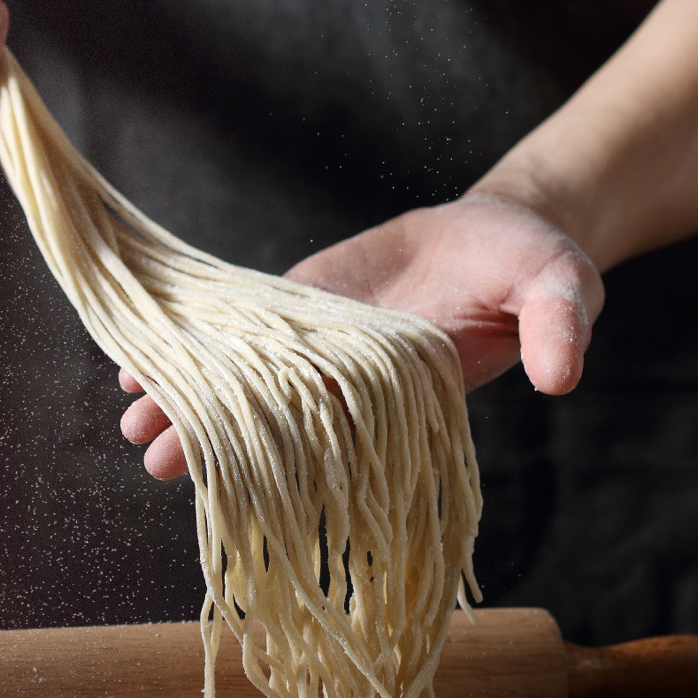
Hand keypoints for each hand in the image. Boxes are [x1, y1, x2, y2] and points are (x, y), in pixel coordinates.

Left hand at [119, 192, 604, 478]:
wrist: (502, 230)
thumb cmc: (536, 266)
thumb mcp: (563, 285)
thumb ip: (560, 324)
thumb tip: (564, 375)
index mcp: (413, 387)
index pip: (347, 421)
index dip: (291, 443)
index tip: (237, 468)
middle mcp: (360, 377)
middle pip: (282, 415)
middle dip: (222, 436)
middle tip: (155, 458)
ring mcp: (325, 342)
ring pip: (251, 379)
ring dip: (194, 398)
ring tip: (133, 418)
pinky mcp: (303, 303)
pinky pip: (242, 329)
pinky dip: (195, 344)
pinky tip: (138, 360)